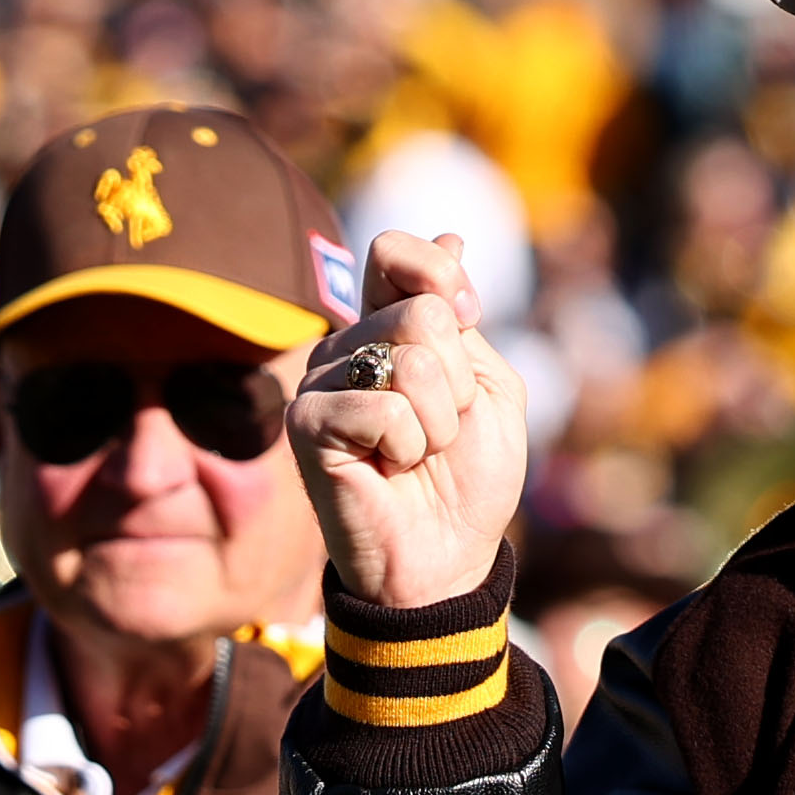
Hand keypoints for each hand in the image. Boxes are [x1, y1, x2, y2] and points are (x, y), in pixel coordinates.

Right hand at [287, 232, 532, 612]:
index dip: (441, 278)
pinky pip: (382, 408)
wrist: (445, 559)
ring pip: (409, 360)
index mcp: (387, 328)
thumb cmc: (467, 481)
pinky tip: (390, 470)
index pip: (395, 252)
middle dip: (455, 381)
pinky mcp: (305, 425)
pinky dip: (408, 445)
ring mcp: (319, 384)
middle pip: (422, 313)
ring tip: (417, 455)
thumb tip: (450, 235)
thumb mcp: (489, 388)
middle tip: (439, 430)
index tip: (469, 323)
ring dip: (438, 421)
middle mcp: (345, 346)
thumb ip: (462, 318)